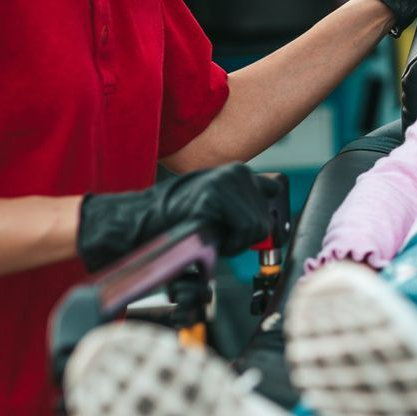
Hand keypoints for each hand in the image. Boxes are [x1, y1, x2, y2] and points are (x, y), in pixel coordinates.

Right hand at [76, 163, 278, 270]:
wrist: (142, 222)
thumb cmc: (178, 219)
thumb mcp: (216, 204)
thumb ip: (242, 202)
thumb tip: (274, 209)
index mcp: (237, 171)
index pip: (273, 189)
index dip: (264, 214)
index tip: (251, 229)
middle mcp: (236, 171)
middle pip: (266, 217)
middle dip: (244, 236)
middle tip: (217, 234)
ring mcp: (226, 182)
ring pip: (258, 226)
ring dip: (236, 242)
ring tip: (210, 234)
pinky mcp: (215, 197)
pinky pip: (244, 231)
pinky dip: (229, 244)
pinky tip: (207, 235)